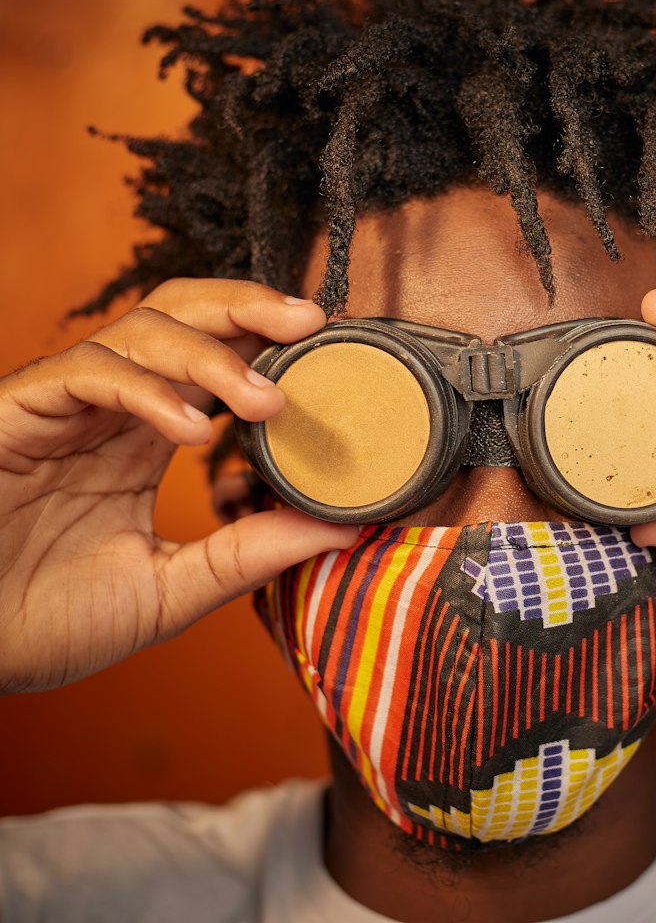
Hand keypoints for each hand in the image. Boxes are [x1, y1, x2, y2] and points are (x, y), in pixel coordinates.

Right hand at [0, 279, 357, 692]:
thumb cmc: (48, 621)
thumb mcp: (172, 588)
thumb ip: (250, 553)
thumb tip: (347, 527)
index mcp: (148, 435)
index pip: (217, 360)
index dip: (271, 344)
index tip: (335, 348)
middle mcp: (113, 408)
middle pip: (183, 316)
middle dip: (248, 308)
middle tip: (313, 321)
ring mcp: (65, 405)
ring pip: (140, 330)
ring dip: (210, 355)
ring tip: (265, 402)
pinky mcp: (16, 411)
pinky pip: (85, 372)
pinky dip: (143, 391)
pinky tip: (189, 431)